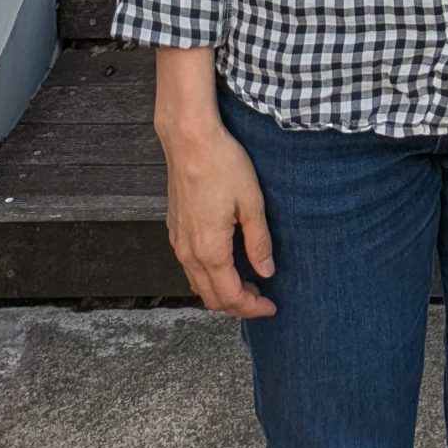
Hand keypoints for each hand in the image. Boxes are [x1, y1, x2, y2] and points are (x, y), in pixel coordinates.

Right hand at [154, 46, 275, 317]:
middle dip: (237, 305)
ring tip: (249, 283)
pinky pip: (190, 267)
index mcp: (209, 250)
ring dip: (222, 291)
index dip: (252, 307)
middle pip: (211, 297)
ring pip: (198, 284)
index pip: (230, 296)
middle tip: (263, 298)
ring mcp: (178, 242)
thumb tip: (266, 272)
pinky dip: (209, 276)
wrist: (190, 140)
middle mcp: (188, 253)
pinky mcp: (174, 230)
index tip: (272, 306)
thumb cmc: (223, 165)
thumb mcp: (252, 202)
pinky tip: (227, 263)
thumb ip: (259, 242)